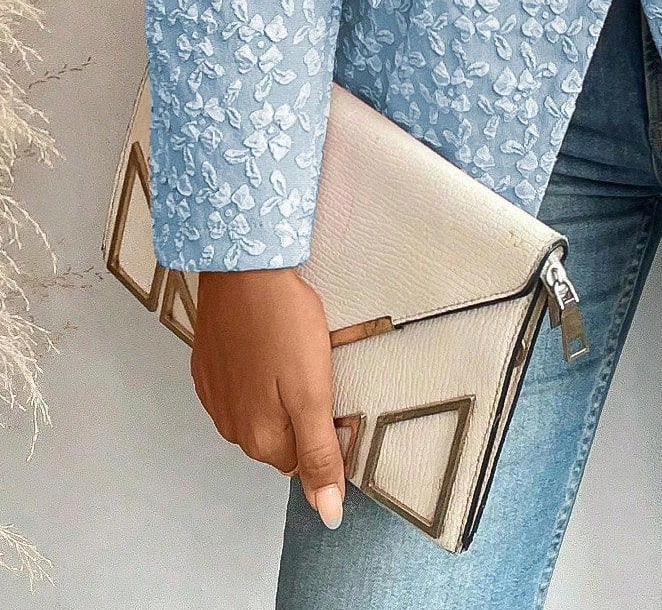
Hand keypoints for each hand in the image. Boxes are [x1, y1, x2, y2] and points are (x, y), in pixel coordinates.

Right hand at [192, 268, 344, 530]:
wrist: (241, 269)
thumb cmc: (285, 325)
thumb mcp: (313, 391)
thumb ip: (319, 453)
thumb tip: (328, 514)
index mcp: (260, 439)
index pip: (305, 459)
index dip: (325, 428)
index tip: (332, 390)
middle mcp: (232, 429)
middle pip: (283, 438)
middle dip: (302, 412)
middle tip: (314, 367)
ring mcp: (214, 399)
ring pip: (262, 413)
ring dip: (279, 393)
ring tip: (290, 352)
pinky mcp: (207, 371)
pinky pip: (241, 389)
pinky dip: (257, 375)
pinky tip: (266, 346)